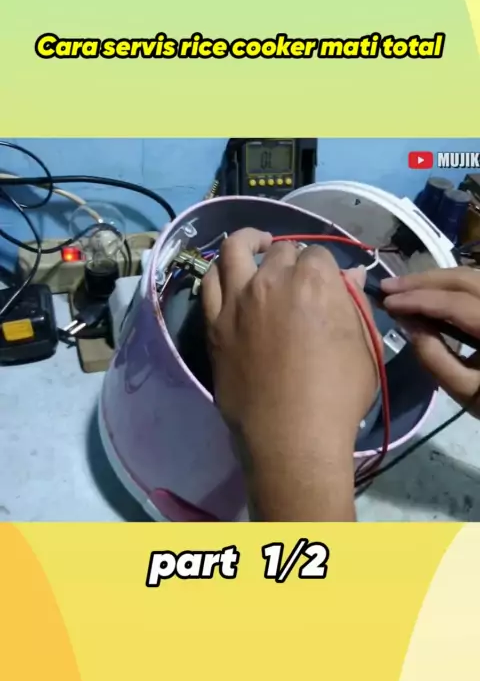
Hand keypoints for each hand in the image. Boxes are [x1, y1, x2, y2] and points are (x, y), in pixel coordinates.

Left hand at [201, 228, 378, 519]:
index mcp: (315, 281)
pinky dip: (219, 272)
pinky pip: (209, 283)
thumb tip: (349, 277)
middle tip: (295, 278)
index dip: (324, 268)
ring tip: (255, 246)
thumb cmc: (338, 396)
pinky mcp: (214, 323)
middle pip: (280, 251)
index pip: (319, 255)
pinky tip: (228, 276)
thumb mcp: (364, 349)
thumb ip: (354, 306)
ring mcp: (237, 300)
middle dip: (291, 259)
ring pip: (235, 250)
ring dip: (248, 242)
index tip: (326, 283)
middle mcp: (272, 280)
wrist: (291, 437)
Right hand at [381, 268, 479, 416]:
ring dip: (435, 280)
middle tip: (387, 287)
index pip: (456, 304)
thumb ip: (434, 358)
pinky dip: (451, 287)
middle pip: (465, 279)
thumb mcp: (467, 392)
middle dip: (423, 281)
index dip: (419, 299)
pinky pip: (477, 287)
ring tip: (403, 289)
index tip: (387, 302)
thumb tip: (407, 323)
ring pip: (472, 277)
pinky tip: (428, 294)